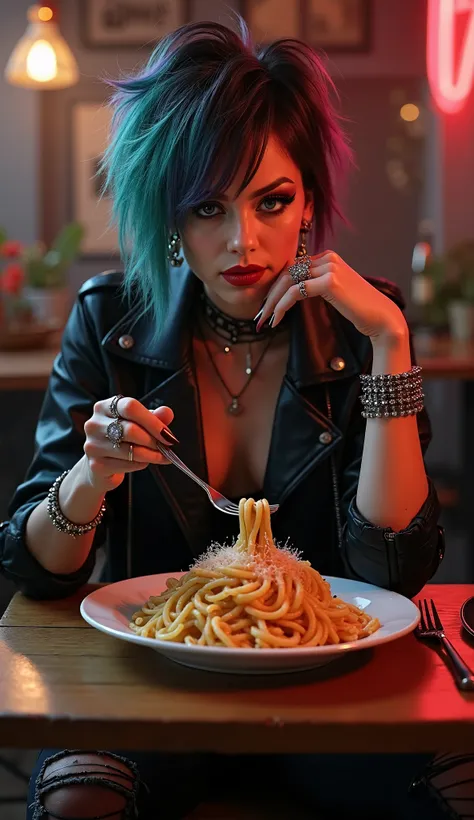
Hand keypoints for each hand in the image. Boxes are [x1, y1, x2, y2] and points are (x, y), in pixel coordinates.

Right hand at [83, 397, 176, 492]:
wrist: (100, 468)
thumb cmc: (122, 440)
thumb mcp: (139, 424)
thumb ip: (154, 417)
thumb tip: (167, 412)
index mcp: (105, 407)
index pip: (130, 407)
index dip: (152, 421)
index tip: (168, 434)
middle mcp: (94, 424)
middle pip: (131, 429)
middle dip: (153, 440)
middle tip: (167, 447)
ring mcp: (93, 445)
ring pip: (131, 449)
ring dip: (152, 454)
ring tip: (161, 456)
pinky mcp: (96, 465)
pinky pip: (127, 464)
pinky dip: (142, 464)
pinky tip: (144, 462)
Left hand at [256, 251, 406, 342]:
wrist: (381, 318)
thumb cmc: (359, 310)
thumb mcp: (335, 292)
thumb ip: (316, 286)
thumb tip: (291, 294)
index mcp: (328, 258)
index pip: (292, 269)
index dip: (276, 288)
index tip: (266, 307)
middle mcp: (328, 258)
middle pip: (287, 273)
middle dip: (270, 296)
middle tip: (259, 316)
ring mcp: (329, 267)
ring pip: (288, 282)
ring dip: (272, 303)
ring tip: (264, 321)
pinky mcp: (330, 281)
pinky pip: (295, 292)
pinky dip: (282, 306)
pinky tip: (277, 320)